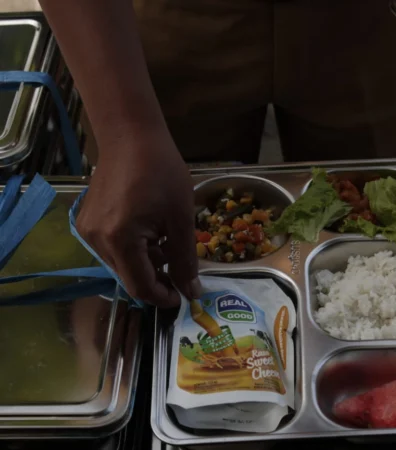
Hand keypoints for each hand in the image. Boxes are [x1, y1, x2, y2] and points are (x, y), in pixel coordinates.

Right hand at [76, 129, 199, 307]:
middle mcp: (96, 240)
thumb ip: (185, 259)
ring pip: (121, 264)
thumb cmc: (161, 172)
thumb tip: (192, 292)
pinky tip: (151, 232)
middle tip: (181, 267)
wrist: (130, 136)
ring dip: (147, 263)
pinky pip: (113, 248)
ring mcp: (87, 231)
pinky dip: (134, 249)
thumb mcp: (181, 218)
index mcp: (120, 240)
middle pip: (129, 277)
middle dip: (158, 278)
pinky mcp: (87, 222)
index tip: (183, 296)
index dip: (163, 297)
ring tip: (168, 241)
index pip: (140, 286)